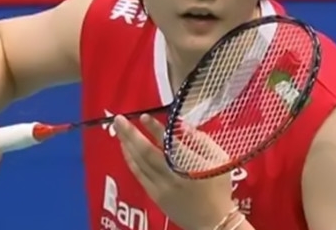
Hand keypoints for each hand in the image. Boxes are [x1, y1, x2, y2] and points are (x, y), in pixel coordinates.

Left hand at [113, 114, 234, 229]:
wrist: (214, 222)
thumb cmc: (218, 186)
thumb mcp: (217, 158)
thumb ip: (199, 139)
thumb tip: (179, 124)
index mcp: (189, 165)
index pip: (167, 143)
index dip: (154, 128)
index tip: (143, 117)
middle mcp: (171, 176)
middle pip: (145, 153)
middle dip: (130, 134)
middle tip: (118, 119)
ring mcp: (161, 188)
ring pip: (138, 164)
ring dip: (127, 145)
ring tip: (119, 130)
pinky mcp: (155, 196)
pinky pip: (139, 175)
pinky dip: (131, 160)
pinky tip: (126, 149)